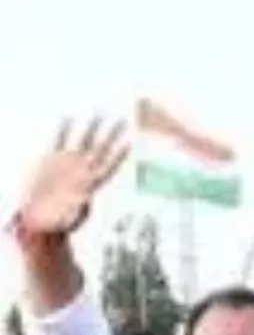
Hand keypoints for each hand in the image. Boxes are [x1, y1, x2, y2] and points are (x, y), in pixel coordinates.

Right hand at [16, 118, 127, 235]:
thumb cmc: (60, 222)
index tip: (129, 144)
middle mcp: (84, 171)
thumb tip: (83, 202)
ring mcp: (69, 164)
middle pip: (101, 149)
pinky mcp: (53, 162)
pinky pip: (60, 142)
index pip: (109, 166)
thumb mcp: (71, 216)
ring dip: (91, 128)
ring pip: (83, 142)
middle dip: (111, 135)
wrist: (43, 217)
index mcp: (91, 184)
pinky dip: (64, 130)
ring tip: (100, 112)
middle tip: (122, 120)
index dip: (119, 156)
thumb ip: (79, 208)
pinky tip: (67, 118)